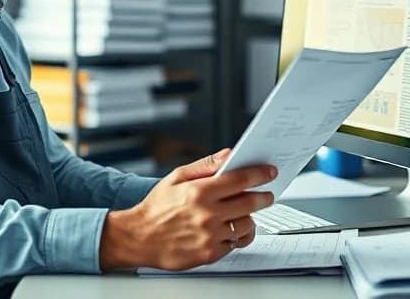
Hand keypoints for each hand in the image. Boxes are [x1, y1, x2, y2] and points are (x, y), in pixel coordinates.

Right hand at [99, 148, 276, 270]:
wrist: (139, 238)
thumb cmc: (156, 207)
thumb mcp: (177, 177)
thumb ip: (205, 165)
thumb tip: (228, 155)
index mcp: (200, 191)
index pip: (240, 179)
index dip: (259, 174)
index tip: (269, 172)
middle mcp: (207, 214)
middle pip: (250, 203)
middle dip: (264, 196)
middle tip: (267, 194)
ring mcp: (210, 235)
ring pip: (247, 225)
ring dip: (250, 218)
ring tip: (243, 214)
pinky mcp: (210, 253)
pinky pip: (236, 243)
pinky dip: (236, 235)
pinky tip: (230, 229)